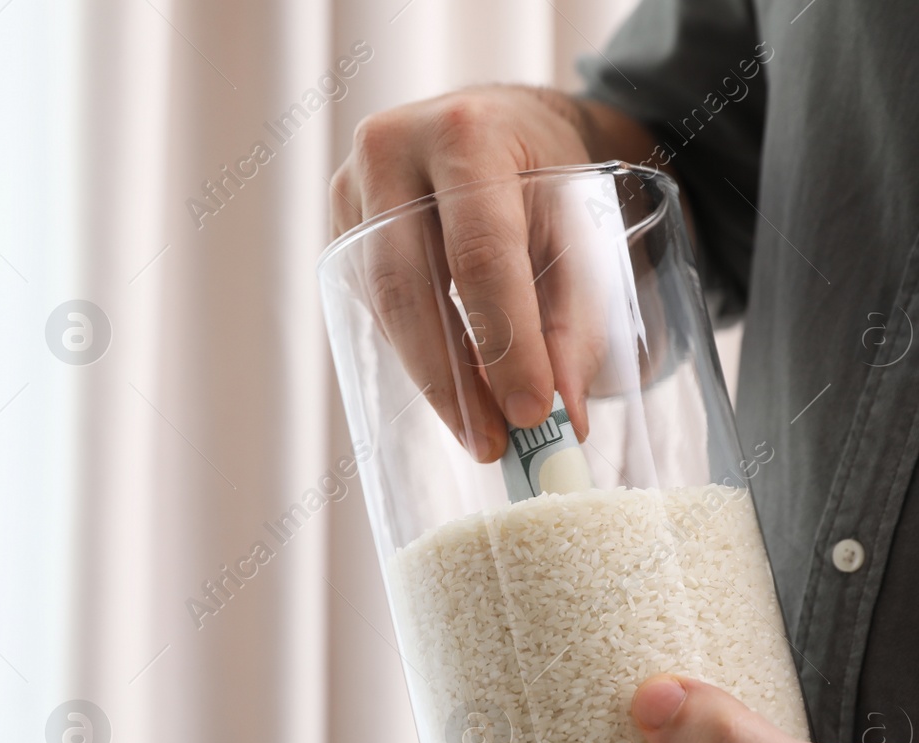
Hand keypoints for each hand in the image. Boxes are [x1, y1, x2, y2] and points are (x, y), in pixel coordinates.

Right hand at [330, 86, 662, 460]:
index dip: (506, 339)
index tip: (533, 413)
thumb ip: (575, 316)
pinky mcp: (340, 227)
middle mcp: (393, 150)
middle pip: (409, 286)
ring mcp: (352, 188)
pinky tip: (453, 389)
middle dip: (453, 378)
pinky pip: (374, 304)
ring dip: (433, 378)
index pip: (479, 251)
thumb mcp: (579, 225)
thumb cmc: (544, 170)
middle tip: (492, 444)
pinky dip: (417, 352)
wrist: (498, 122)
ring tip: (481, 432)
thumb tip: (567, 416)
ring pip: (385, 305)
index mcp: (466, 132)